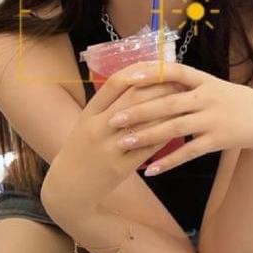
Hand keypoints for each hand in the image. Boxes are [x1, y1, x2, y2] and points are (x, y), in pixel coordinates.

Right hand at [42, 62, 187, 211]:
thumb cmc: (82, 149)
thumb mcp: (87, 121)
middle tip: (179, 83)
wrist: (68, 185)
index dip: (139, 72)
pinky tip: (176, 129)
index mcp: (89, 113)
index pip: (115, 82)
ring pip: (144, 123)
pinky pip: (147, 148)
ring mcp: (108, 149)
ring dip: (166, 111)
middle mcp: (97, 128)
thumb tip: (137, 81)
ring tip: (183, 103)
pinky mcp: (119, 168)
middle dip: (159, 88)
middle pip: (133, 99)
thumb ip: (108, 104)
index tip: (157, 67)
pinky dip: (164, 136)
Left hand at [105, 60, 252, 175]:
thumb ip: (181, 82)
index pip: (174, 71)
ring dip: (148, 137)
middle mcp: (207, 97)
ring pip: (175, 128)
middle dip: (139, 111)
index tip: (126, 78)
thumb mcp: (208, 85)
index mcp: (202, 80)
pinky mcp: (218, 140)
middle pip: (168, 103)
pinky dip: (169, 161)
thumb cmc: (226, 99)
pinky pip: (189, 152)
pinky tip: (150, 169)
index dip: (151, 73)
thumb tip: (145, 73)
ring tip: (124, 143)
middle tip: (113, 119)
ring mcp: (213, 119)